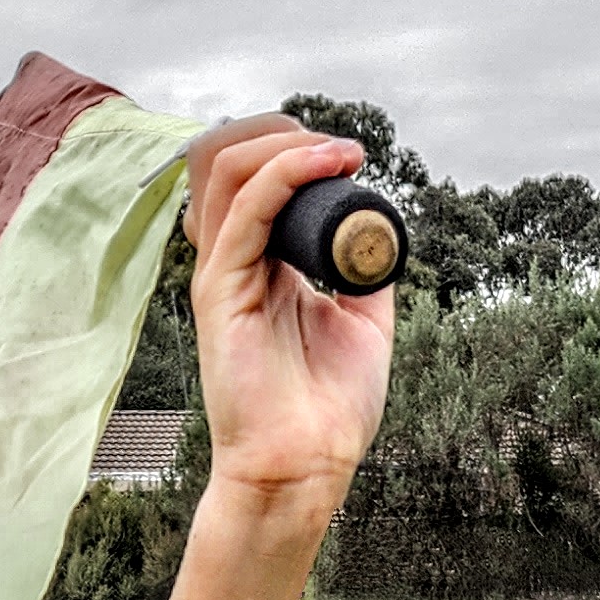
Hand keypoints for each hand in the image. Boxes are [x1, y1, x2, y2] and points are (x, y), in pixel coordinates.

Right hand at [182, 117, 396, 510]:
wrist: (308, 467)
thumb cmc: (327, 411)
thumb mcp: (363, 323)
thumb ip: (363, 271)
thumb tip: (380, 232)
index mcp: (260, 267)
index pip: (253, 178)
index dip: (296, 150)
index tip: (353, 158)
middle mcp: (233, 263)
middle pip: (229, 159)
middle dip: (283, 133)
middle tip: (339, 149)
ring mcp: (221, 274)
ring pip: (224, 167)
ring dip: (284, 143)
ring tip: (337, 153)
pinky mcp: (220, 290)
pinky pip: (246, 208)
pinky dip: (287, 173)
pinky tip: (327, 165)